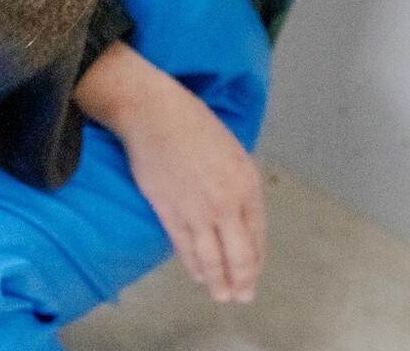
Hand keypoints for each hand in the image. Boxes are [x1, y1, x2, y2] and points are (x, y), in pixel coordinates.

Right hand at [75, 42, 265, 302]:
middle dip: (242, 279)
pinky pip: (184, 246)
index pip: (257, 233)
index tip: (253, 272)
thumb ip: (237, 184)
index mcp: (246, 183)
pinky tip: (197, 274)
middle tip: (242, 295)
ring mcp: (196, 209)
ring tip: (221, 295)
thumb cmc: (191, 121)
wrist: (152, 113)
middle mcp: (225, 202)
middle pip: (238, 253)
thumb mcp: (231, 149)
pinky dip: (192, 264)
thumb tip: (235, 211)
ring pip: (211, 256)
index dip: (256, 258)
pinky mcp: (168, 211)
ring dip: (218, 280)